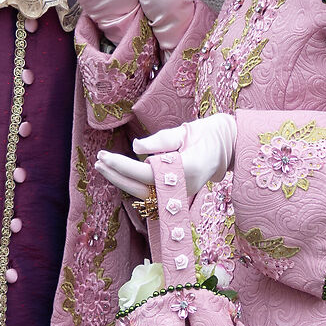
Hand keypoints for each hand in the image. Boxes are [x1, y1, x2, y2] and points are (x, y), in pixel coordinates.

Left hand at [95, 114, 235, 202]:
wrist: (227, 147)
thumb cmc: (207, 134)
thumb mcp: (185, 131)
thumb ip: (160, 140)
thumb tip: (136, 148)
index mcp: (187, 170)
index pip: (147, 173)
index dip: (124, 166)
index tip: (106, 155)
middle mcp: (182, 188)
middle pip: (142, 189)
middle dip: (117, 176)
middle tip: (98, 161)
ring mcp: (180, 194)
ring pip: (144, 194)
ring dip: (121, 181)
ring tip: (102, 166)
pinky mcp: (177, 195)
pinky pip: (150, 192)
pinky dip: (132, 184)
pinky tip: (118, 173)